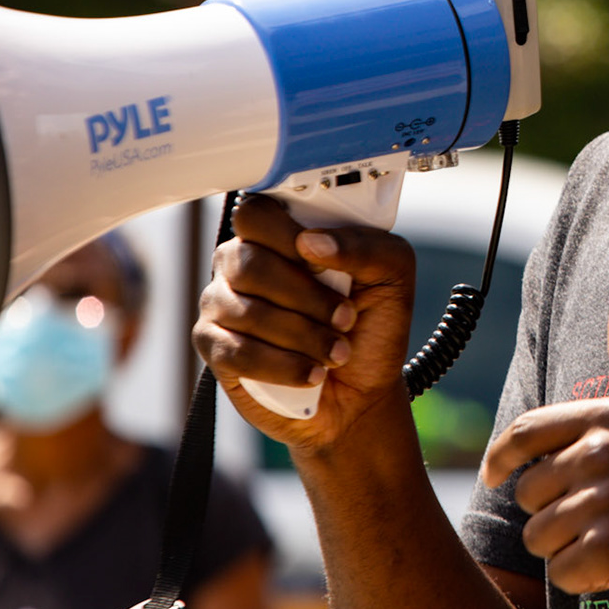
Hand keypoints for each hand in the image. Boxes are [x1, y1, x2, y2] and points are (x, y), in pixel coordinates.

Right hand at [194, 194, 417, 452]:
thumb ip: (364, 246)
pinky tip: (311, 373)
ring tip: (337, 352)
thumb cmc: (372, 326)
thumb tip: (311, 241)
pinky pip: (234, 351)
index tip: (320, 260)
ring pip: (244, 310)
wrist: (362, 394)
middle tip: (344, 318)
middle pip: (248, 263)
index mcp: (281, 235)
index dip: (285, 235)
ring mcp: (223, 305)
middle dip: (305, 296)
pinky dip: (281, 366)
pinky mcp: (215, 348)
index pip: (257, 214)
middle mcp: (242, 263)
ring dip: (302, 336)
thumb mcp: (392, 276)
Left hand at [481, 293, 608, 608]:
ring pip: (540, 537)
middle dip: (553, 514)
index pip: (524, 432)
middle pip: (529, 493)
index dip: (498, 458)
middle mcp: (600, 451)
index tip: (493, 476)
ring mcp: (605, 500)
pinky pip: (562, 574)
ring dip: (569, 549)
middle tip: (603, 522)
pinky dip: (586, 581)